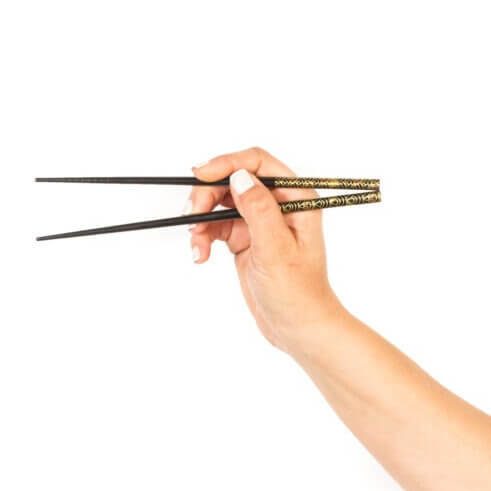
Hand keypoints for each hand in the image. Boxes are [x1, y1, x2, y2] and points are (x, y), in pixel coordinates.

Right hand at [187, 147, 344, 352]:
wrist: (296, 327)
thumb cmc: (299, 294)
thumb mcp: (277, 250)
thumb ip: (259, 211)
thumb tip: (240, 177)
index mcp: (295, 198)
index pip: (258, 163)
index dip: (227, 164)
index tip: (201, 176)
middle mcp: (277, 204)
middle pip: (232, 180)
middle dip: (207, 196)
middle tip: (192, 217)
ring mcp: (259, 221)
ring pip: (219, 202)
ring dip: (201, 219)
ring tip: (196, 246)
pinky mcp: (244, 238)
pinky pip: (214, 226)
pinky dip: (203, 237)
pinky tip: (200, 255)